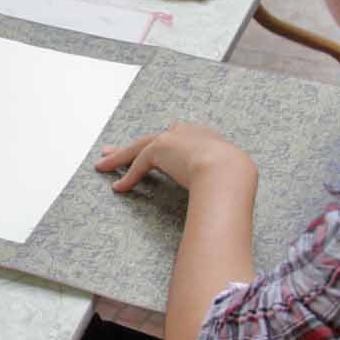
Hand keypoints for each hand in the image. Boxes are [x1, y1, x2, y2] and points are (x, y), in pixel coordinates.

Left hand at [95, 124, 255, 193]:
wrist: (229, 170)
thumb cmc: (236, 178)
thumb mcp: (232, 179)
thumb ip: (223, 186)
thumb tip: (227, 205)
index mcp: (208, 139)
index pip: (183, 136)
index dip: (169, 141)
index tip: (159, 143)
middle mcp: (189, 133)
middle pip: (156, 138)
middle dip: (136, 146)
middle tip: (116, 149)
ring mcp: (173, 138)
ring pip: (140, 147)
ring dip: (121, 156)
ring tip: (103, 163)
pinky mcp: (160, 148)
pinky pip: (139, 163)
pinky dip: (128, 176)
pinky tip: (119, 188)